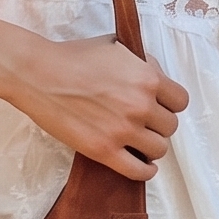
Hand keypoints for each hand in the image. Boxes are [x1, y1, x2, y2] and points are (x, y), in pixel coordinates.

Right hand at [7, 34, 188, 181]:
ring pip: (159, 149)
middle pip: (170, 126)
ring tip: (138, 142)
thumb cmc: (73, 57)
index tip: (159, 106)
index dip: (170, 104)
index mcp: (147, 78)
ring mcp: (123, 131)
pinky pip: (138, 171)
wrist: (38, 74)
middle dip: (158, 124)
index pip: (180, 101)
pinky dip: (145, 170)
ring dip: (151, 146)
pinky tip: (141, 164)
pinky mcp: (104, 150)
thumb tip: (154, 75)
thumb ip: (141, 63)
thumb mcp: (116, 47)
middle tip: (143, 122)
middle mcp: (140, 106)